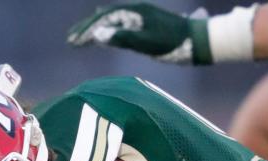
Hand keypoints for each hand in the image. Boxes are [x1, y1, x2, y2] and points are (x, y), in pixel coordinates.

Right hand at [67, 3, 211, 63]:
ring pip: (112, 19)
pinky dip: (108, 27)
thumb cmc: (173, 43)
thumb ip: (122, 38)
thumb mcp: (146, 43)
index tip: (73, 42)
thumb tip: (98, 35)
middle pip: (105, 16)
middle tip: (70, 40)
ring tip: (81, 36)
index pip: (104, 19)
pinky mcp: (146, 23)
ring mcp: (141, 15)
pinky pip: (120, 22)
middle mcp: (136, 10)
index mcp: (134, 11)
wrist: (197, 40)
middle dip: (86, 28)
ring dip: (95, 28)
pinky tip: (104, 32)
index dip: (86, 30)